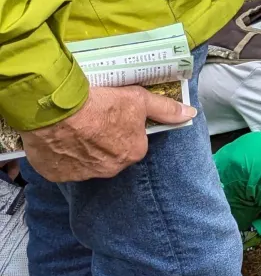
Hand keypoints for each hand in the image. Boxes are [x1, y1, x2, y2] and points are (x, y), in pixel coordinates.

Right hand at [21, 84, 196, 181]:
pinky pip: (61, 167)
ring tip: (72, 129)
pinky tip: (57, 140)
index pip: (133, 143)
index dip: (122, 128)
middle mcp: (110, 169)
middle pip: (110, 155)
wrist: (56, 111)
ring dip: (81, 150)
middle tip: (90, 122)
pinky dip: (60, 156)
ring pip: (86, 162)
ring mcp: (82, 174)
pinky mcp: (57, 175)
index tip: (110, 116)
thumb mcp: (138, 100)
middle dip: (102, 142)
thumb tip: (189, 113)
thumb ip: (165, 109)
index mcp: (133, 153)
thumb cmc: (101, 104)